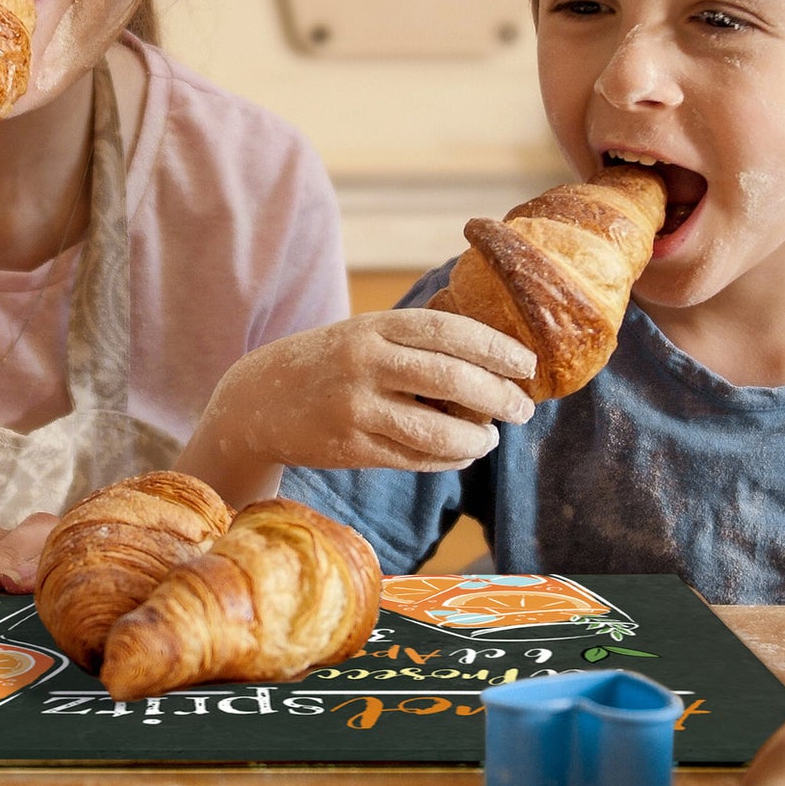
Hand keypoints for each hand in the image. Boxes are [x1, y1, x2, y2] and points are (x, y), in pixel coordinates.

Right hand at [177, 309, 536, 503]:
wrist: (258, 397)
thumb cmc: (329, 362)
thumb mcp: (364, 334)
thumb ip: (414, 342)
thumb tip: (493, 362)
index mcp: (373, 326)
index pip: (447, 330)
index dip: (494, 347)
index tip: (526, 364)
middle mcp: (364, 363)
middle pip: (449, 378)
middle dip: (496, 396)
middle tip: (522, 408)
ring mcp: (354, 407)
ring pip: (434, 429)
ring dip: (474, 438)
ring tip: (491, 439)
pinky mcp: (349, 447)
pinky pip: (412, 458)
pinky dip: (446, 459)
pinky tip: (461, 454)